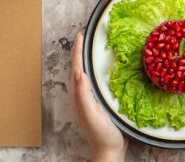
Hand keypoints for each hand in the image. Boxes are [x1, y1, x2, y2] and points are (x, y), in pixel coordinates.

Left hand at [70, 33, 127, 161]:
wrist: (108, 148)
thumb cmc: (100, 132)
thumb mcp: (91, 113)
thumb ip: (84, 94)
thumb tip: (79, 72)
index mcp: (77, 96)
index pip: (75, 68)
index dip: (77, 51)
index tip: (80, 36)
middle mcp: (80, 95)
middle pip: (77, 68)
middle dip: (78, 52)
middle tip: (83, 37)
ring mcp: (87, 98)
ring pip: (83, 73)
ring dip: (84, 59)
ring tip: (87, 48)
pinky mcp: (96, 101)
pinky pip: (91, 80)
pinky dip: (92, 70)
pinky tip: (98, 69)